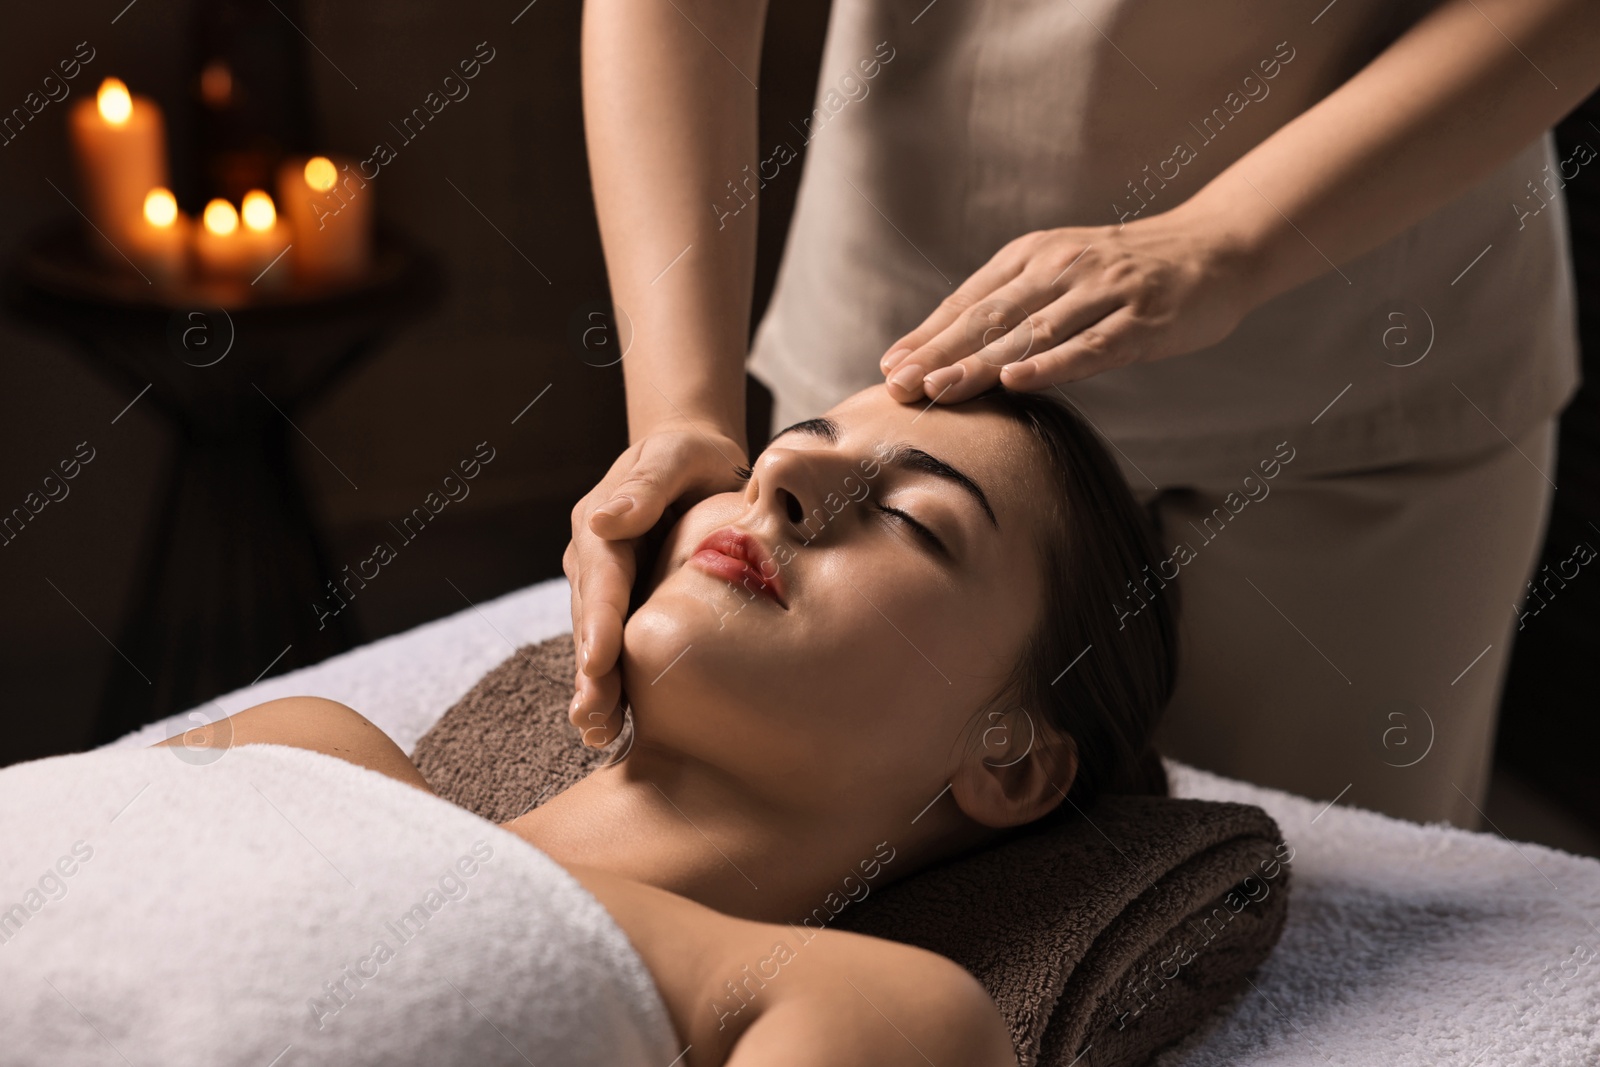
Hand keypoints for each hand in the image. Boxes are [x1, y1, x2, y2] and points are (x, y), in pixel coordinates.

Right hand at [564, 419, 747, 746]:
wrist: (696, 461)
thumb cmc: (692, 455)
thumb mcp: (674, 456)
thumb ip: (646, 485)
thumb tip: (602, 520)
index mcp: (600, 525)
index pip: (600, 578)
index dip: (599, 621)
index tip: (598, 660)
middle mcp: (593, 560)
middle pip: (590, 622)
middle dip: (590, 672)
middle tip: (594, 717)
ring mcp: (605, 588)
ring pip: (595, 643)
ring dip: (595, 689)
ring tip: (597, 732)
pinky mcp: (624, 607)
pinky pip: (613, 650)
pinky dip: (610, 688)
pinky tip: (609, 729)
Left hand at [879, 206, 1260, 402]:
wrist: (1214, 249)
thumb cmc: (1127, 273)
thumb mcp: (1062, 272)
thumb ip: (1013, 305)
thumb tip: (948, 350)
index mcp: (1033, 256)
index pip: (969, 300)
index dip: (928, 335)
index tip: (889, 367)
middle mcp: (1062, 267)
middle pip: (989, 317)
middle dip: (938, 353)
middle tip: (898, 385)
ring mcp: (1102, 292)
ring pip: (1031, 333)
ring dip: (980, 363)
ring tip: (939, 389)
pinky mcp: (1141, 319)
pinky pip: (1090, 346)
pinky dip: (1052, 365)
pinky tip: (1017, 381)